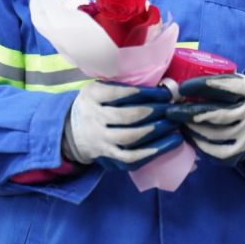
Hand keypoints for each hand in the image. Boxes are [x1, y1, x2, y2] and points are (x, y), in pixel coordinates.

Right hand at [63, 81, 182, 170]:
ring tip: (173, 124)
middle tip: (172, 108)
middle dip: (154, 111)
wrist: (71, 133)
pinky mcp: (108, 157)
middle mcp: (94, 117)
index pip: (119, 93)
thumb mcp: (97, 89)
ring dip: (156, 131)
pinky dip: (151, 151)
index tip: (165, 93)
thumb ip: (118, 87)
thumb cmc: (94, 105)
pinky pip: (131, 157)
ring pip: (130, 137)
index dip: (145, 93)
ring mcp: (100, 139)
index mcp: (92, 96)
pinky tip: (168, 144)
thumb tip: (156, 85)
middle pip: (127, 115)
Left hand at [166, 74, 244, 162]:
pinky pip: (220, 152)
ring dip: (193, 129)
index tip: (183, 87)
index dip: (204, 86)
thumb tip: (179, 80)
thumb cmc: (240, 93)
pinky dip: (202, 146)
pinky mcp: (243, 147)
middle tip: (171, 111)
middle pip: (219, 114)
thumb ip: (216, 80)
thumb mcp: (235, 80)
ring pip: (217, 134)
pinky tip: (190, 137)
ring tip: (178, 124)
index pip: (229, 86)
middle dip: (191, 113)